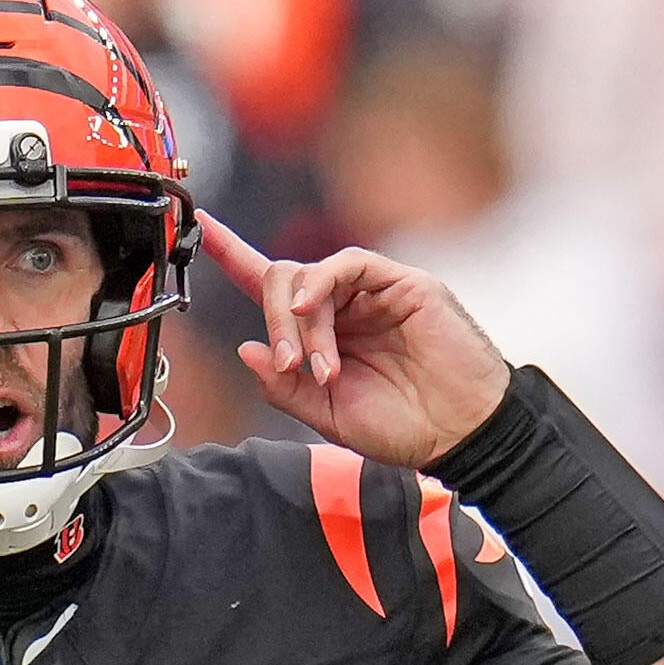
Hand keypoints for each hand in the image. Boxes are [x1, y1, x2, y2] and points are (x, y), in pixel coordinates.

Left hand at [198, 211, 508, 467]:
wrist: (461, 434)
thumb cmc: (404, 427)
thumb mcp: (328, 416)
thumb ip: (284, 387)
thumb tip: (246, 349)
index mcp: (323, 335)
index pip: (272, 289)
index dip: (234, 256)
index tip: (202, 229)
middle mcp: (343, 308)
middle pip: (281, 282)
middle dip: (275, 323)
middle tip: (290, 365)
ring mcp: (372, 293)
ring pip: (309, 275)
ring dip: (300, 321)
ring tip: (319, 364)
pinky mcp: (402, 284)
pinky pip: (350, 263)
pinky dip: (320, 282)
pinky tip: (310, 309)